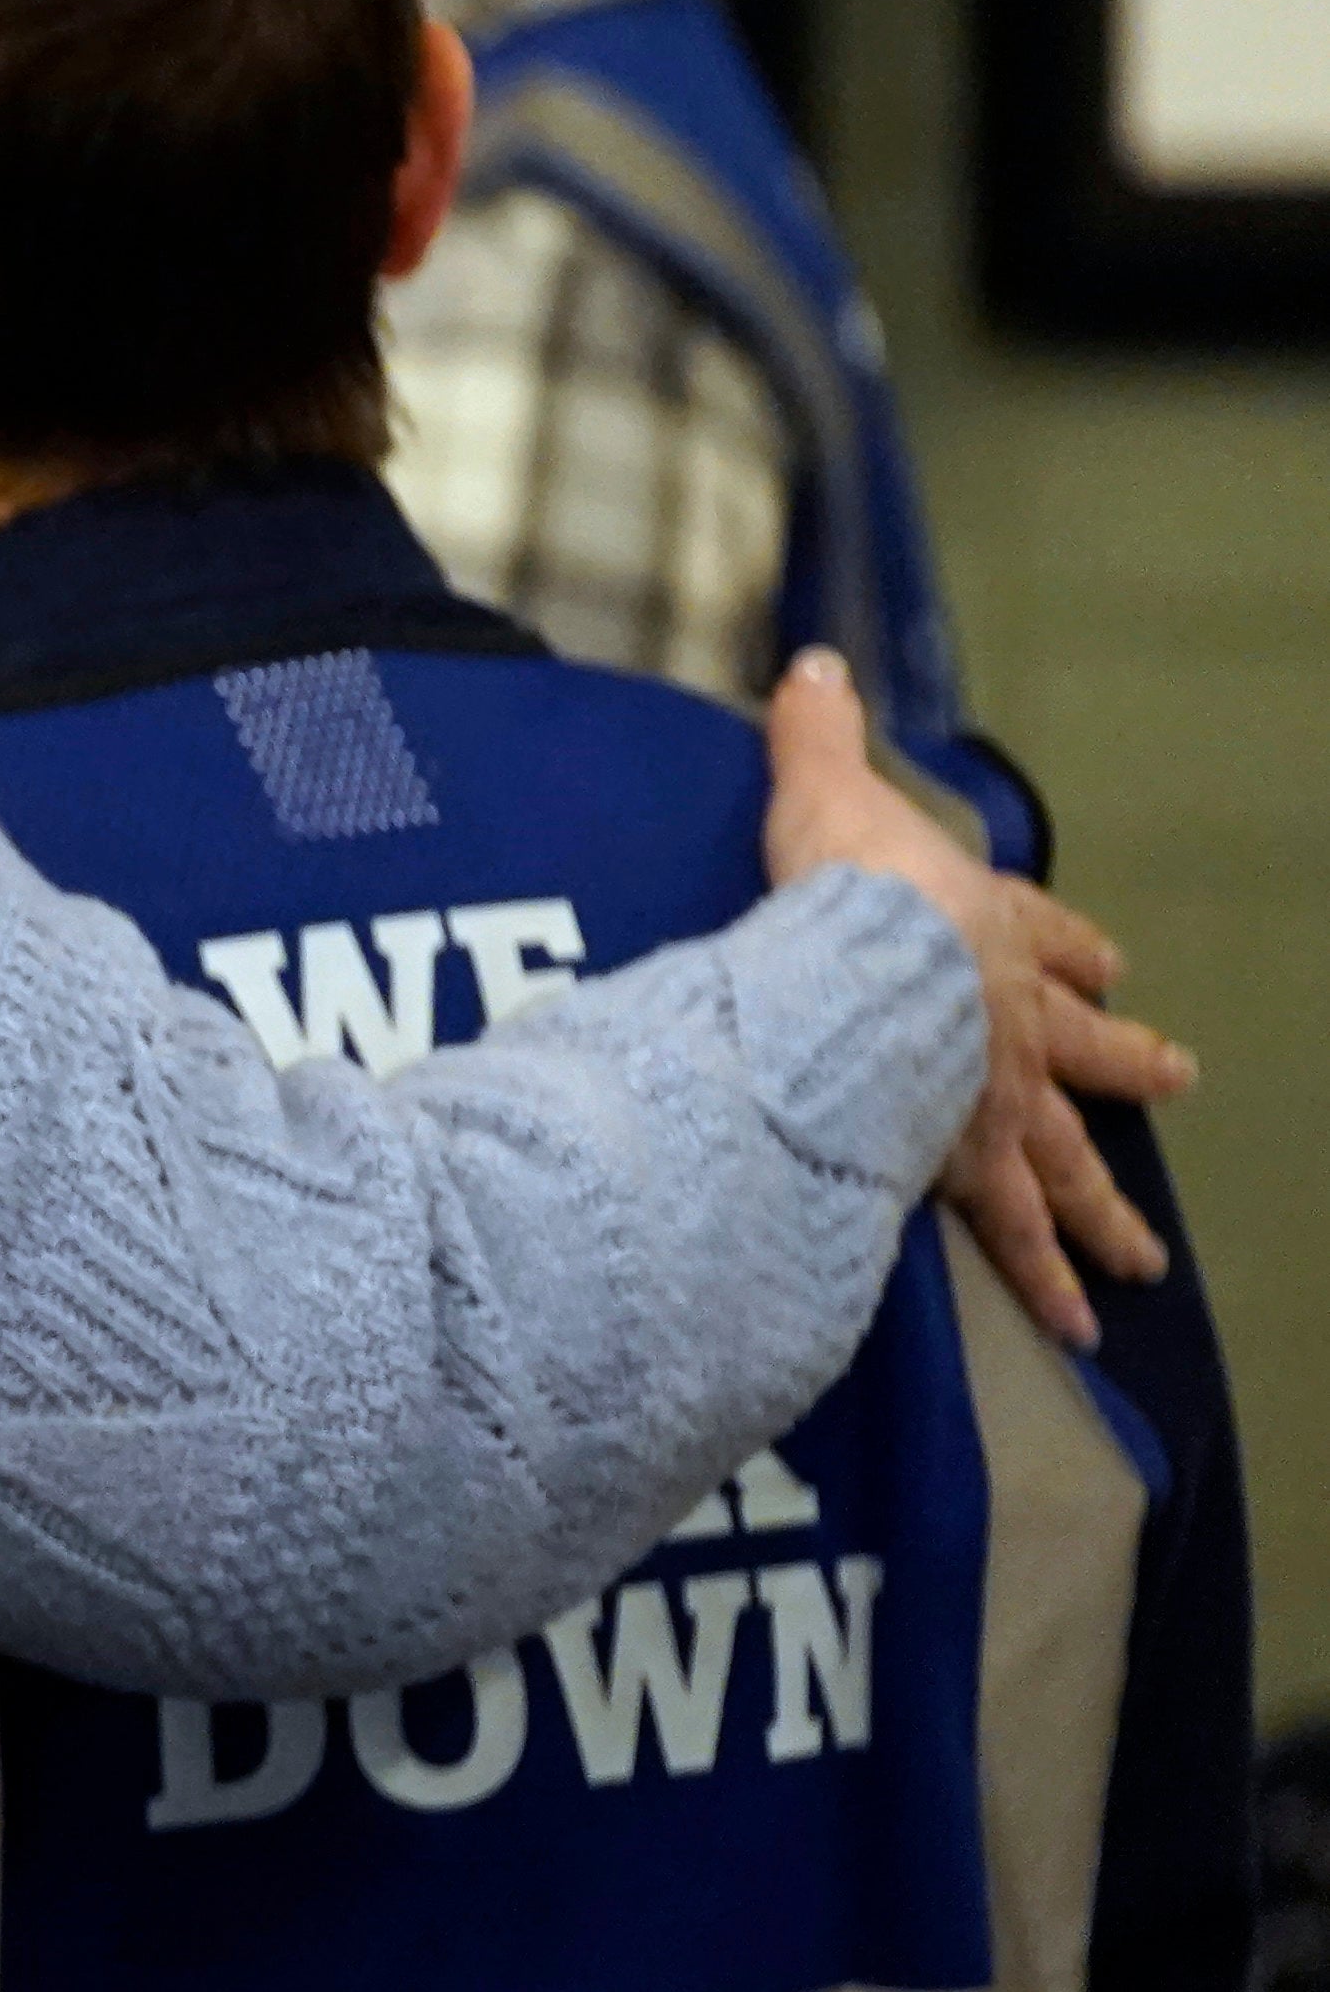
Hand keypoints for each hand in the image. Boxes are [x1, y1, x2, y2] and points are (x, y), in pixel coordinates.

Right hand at [762, 650, 1192, 1344]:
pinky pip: (1015, 1235)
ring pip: (1067, 1164)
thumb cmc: (850, 884)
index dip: (1076, 952)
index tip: (1110, 968)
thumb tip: (813, 666)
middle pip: (1088, 1052)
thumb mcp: (828, 790)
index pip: (1049, 941)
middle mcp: (1015, 1024)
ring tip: (1142, 1263)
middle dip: (1129, 1069)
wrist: (866, 967)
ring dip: (1104, 1212)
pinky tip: (1078, 1325)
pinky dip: (1047, 1279)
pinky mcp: (973, 1168)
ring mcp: (1001, 1102)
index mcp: (989, 935)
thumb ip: (817, 736)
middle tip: (1178, 1082)